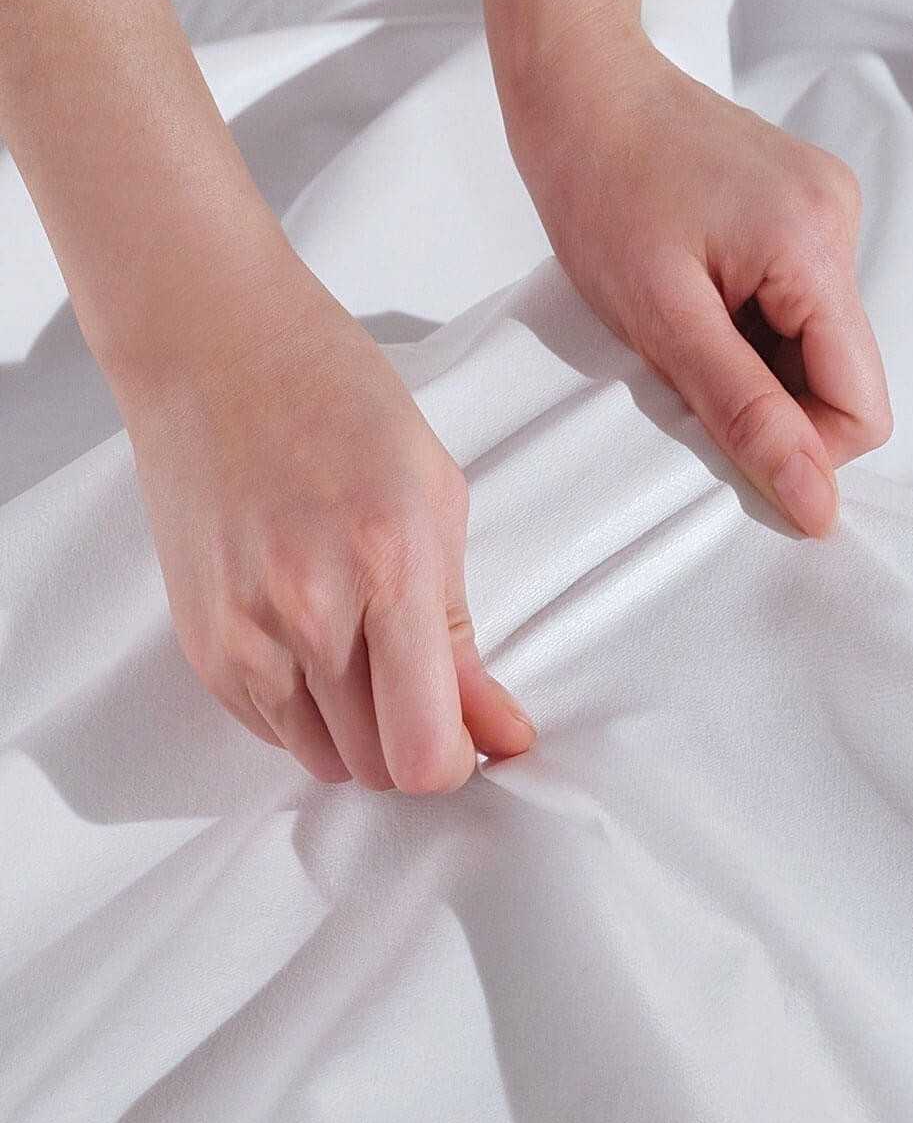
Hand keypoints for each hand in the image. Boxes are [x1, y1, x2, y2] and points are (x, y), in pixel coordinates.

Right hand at [113, 252, 535, 791]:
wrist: (215, 353)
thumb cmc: (337, 401)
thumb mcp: (436, 496)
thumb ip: (464, 631)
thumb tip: (502, 732)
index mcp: (387, 567)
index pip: (422, 750)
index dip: (458, 759)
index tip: (476, 732)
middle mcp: (308, 614)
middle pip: (376, 769)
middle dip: (417, 747)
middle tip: (432, 692)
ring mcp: (243, 635)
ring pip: (322, 762)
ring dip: (363, 736)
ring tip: (375, 658)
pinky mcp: (202, 645)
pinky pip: (270, 732)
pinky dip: (308, 715)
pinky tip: (321, 645)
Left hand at [503, 20, 892, 537]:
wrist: (576, 85)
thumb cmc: (599, 186)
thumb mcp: (662, 320)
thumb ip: (746, 413)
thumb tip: (817, 502)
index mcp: (817, 247)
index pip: (862, 409)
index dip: (798, 446)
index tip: (720, 430)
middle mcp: (841, 219)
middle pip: (840, 375)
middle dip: (766, 395)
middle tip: (681, 363)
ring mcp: (825, 205)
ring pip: (814, 342)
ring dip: (750, 357)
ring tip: (679, 315)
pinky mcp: (801, 201)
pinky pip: (795, 299)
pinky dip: (746, 319)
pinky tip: (692, 288)